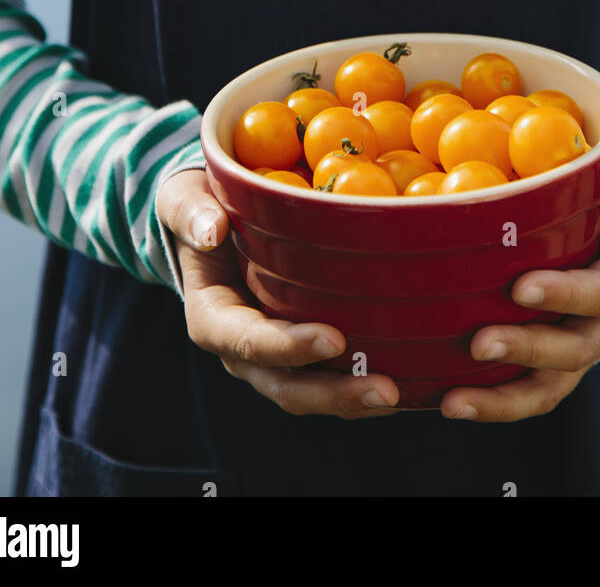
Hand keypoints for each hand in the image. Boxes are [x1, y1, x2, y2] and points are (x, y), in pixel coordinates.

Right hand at [156, 169, 400, 417]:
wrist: (210, 223)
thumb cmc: (199, 207)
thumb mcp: (183, 199)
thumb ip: (191, 212)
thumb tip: (211, 230)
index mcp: (213, 318)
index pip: (249, 342)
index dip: (289, 346)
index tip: (333, 337)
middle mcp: (245, 350)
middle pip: (289, 386)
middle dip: (336, 393)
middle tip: (386, 390)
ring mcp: (278, 356)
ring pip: (317, 391)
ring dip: (359, 399)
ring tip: (407, 394)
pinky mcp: (307, 351)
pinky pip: (337, 376)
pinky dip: (371, 380)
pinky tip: (416, 380)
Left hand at [439, 133, 599, 421]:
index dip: (567, 294)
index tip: (521, 287)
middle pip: (575, 350)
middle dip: (527, 350)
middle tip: (479, 344)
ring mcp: (581, 343)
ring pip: (549, 386)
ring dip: (502, 399)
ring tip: (454, 400)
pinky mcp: (551, 356)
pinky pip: (526, 388)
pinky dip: (491, 401)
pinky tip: (445, 399)